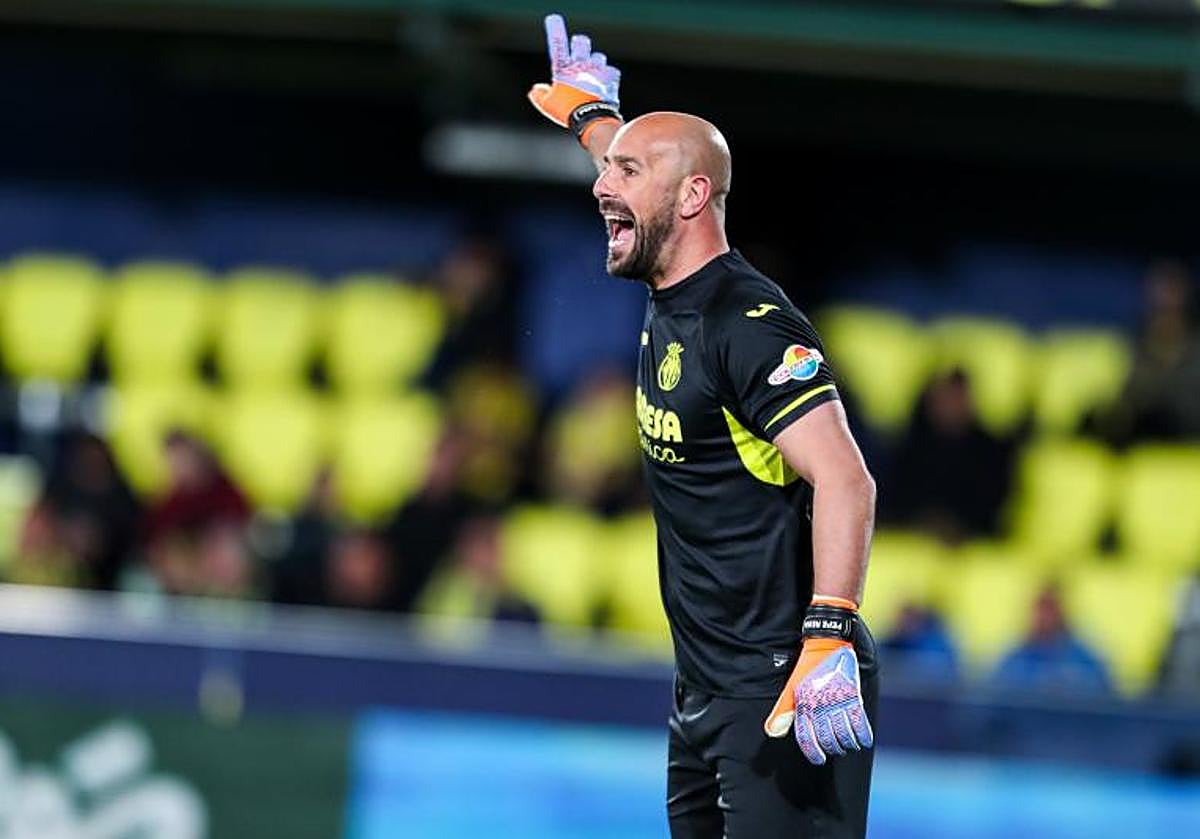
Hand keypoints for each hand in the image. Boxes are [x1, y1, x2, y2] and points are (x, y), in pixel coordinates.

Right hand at [528, 13, 621, 143]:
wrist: (592, 119)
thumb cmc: (568, 112)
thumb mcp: (548, 105)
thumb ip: (540, 95)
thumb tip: (535, 89)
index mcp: (564, 70)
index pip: (557, 45)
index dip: (555, 31)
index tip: (554, 19)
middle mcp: (581, 65)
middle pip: (581, 42)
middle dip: (580, 45)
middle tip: (580, 55)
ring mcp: (597, 70)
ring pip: (598, 57)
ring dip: (595, 64)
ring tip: (592, 79)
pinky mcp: (611, 77)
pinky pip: (611, 71)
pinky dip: (608, 78)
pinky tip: (604, 88)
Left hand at [764, 628, 872, 764]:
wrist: (827, 644)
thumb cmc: (808, 669)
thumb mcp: (792, 689)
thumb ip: (784, 712)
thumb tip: (772, 733)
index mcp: (803, 704)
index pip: (806, 737)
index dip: (813, 752)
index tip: (819, 759)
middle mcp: (820, 705)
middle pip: (828, 738)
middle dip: (832, 749)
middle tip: (835, 750)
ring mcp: (837, 701)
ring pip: (845, 734)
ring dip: (848, 744)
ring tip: (848, 746)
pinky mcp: (853, 696)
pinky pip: (860, 722)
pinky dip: (863, 735)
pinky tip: (864, 741)